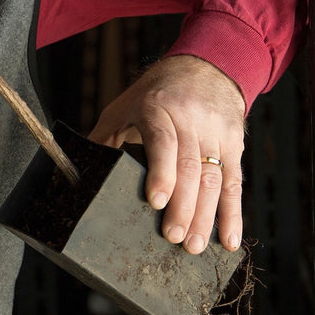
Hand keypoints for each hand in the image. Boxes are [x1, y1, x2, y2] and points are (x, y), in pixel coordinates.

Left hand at [89, 54, 245, 254]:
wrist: (204, 67)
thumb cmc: (155, 94)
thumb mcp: (124, 108)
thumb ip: (104, 139)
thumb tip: (79, 173)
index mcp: (158, 108)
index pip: (162, 142)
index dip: (161, 173)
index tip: (156, 201)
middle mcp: (190, 120)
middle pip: (191, 167)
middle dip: (183, 207)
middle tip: (175, 238)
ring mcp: (216, 133)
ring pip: (214, 178)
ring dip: (206, 217)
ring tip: (195, 246)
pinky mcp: (235, 145)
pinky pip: (235, 182)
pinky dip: (233, 213)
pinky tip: (229, 238)